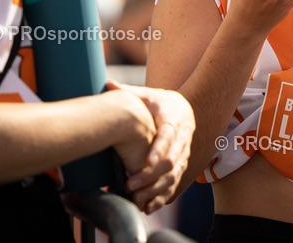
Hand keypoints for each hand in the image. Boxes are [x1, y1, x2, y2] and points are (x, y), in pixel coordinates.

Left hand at [108, 81, 194, 212]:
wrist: (183, 109)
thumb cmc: (159, 102)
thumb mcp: (147, 94)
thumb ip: (128, 92)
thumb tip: (108, 84)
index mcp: (174, 117)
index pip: (169, 135)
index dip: (159, 150)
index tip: (145, 164)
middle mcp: (183, 136)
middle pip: (172, 159)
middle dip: (152, 175)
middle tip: (131, 185)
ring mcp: (184, 152)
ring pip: (174, 174)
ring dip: (156, 189)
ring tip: (136, 199)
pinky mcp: (182, 164)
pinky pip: (175, 183)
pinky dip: (163, 196)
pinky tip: (149, 207)